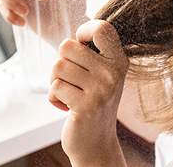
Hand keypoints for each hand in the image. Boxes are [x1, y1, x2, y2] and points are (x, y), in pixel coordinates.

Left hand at [50, 20, 127, 166]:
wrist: (96, 142)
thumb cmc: (92, 102)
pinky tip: (66, 107)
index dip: (84, 31)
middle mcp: (113, 73)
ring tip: (68, 93)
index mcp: (119, 61)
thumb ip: (93, 54)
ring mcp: (101, 90)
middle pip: (68, 46)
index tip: (81, 45)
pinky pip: (55, 87)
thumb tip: (75, 35)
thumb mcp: (102, 74)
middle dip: (61, 62)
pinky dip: (53, 97)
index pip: (102, 29)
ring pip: (58, 66)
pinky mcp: (85, 106)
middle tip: (71, 80)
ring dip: (55, 81)